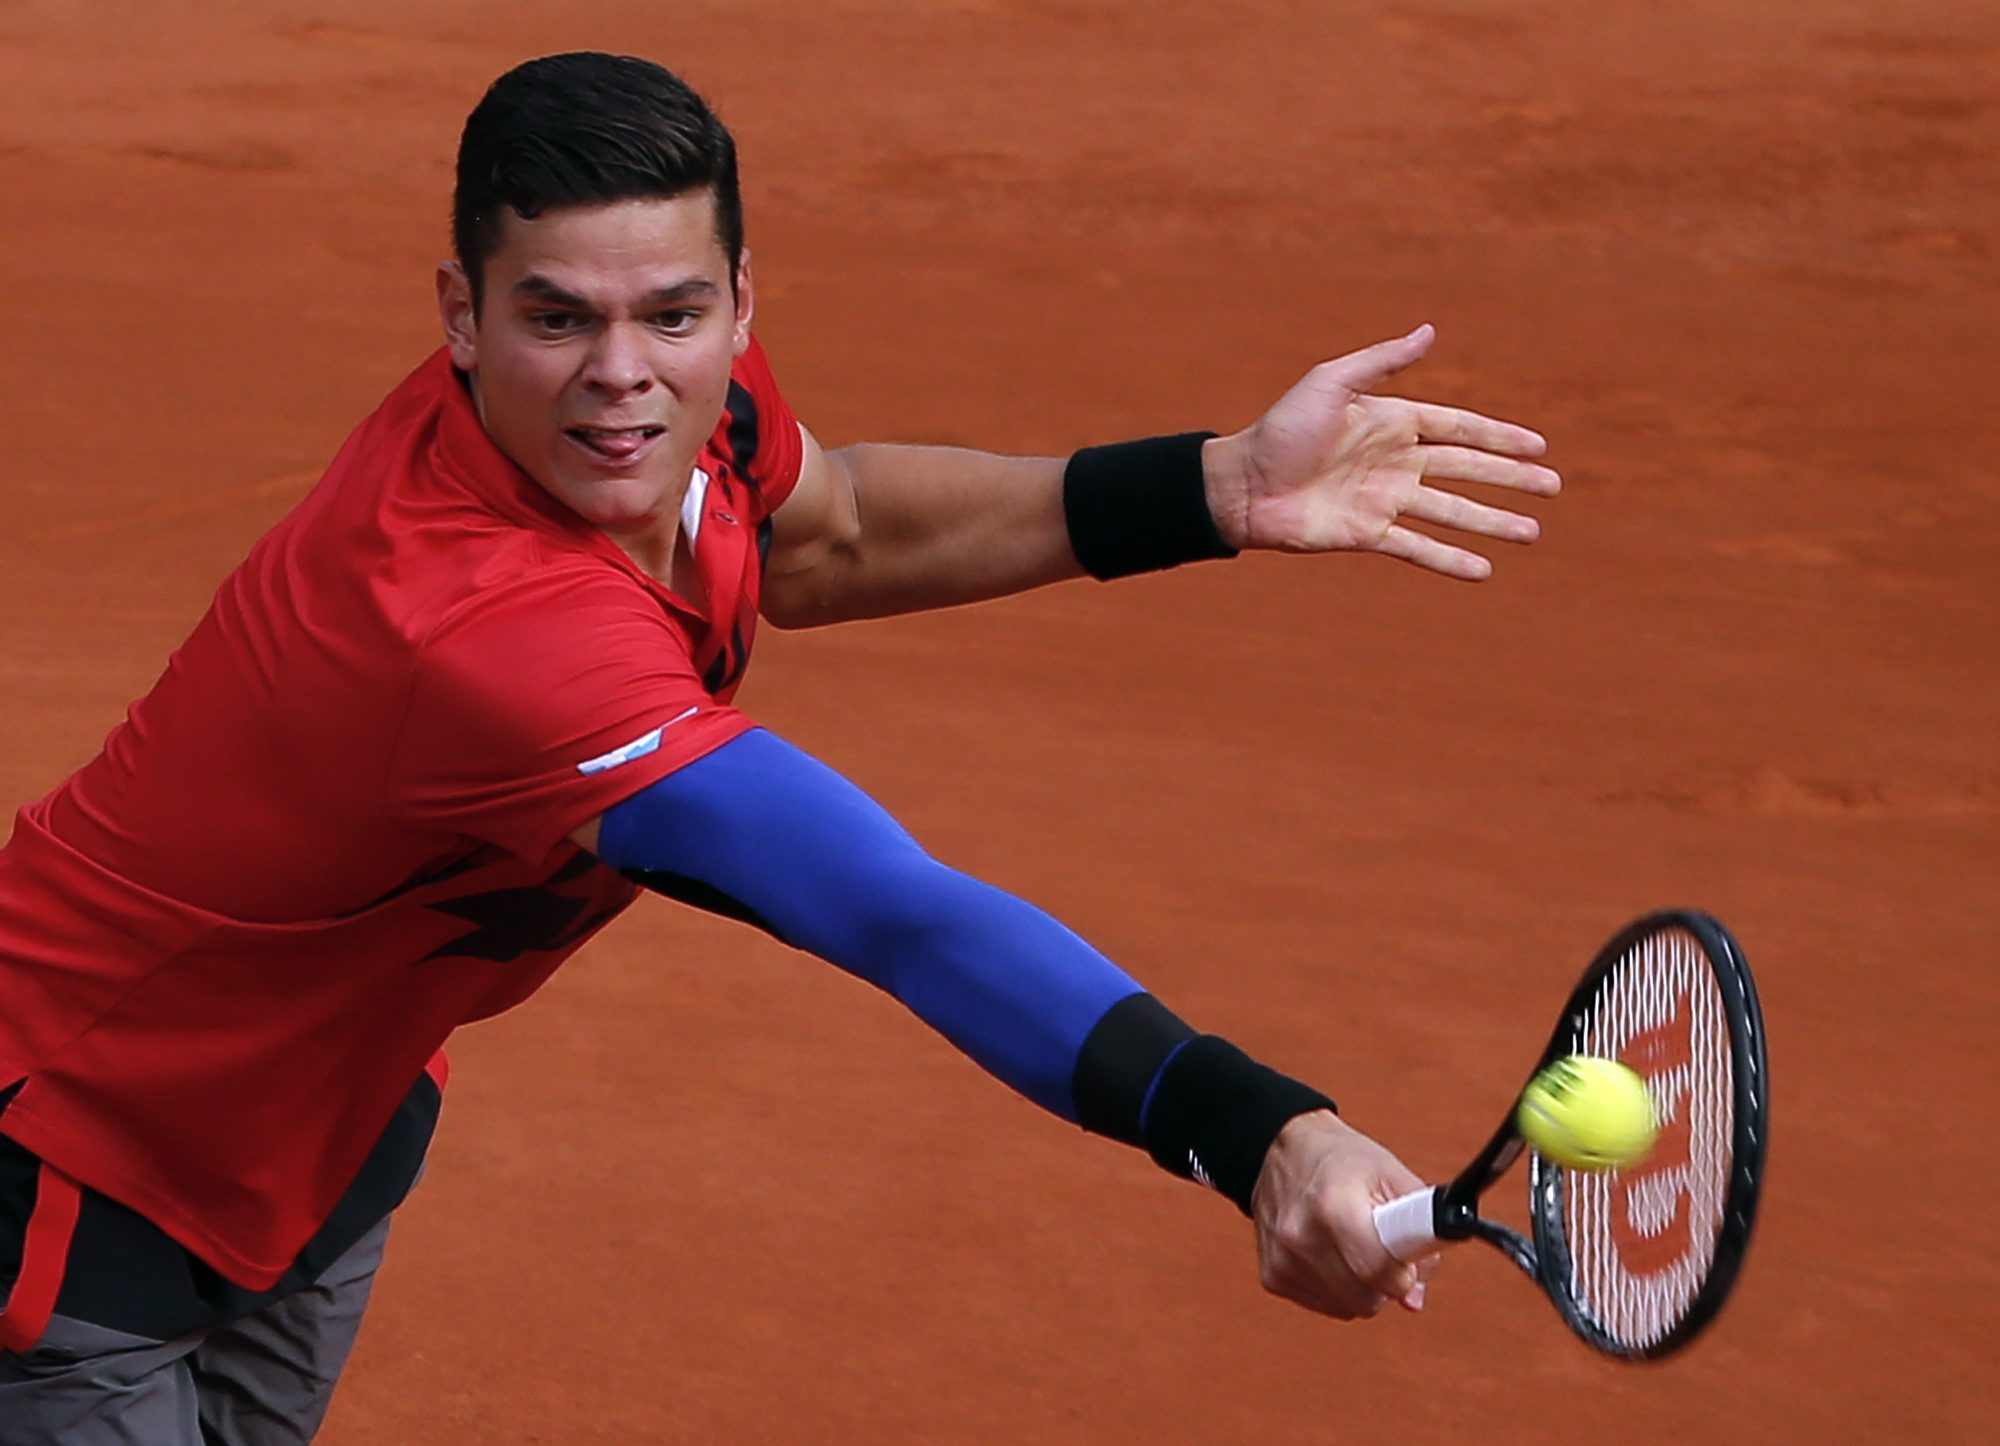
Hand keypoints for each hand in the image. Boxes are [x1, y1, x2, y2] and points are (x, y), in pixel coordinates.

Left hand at [1203, 325, 1560, 579]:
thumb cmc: (1281, 429)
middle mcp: (1395, 462)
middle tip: (1553, 488)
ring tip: (1532, 532)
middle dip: (1509, 479)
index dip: (1498, 438)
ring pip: (1451, 511)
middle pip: (1466, 470)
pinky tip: (1483, 570)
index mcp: (1391, 421)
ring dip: (1491, 522)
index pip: (1458, 428)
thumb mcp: (1331, 382)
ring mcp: (1384, 500)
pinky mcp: (1367, 533)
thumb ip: (1382, 362)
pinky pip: (1417, 547)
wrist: (1242, 484)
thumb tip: (1430, 330)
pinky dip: (1449, 559)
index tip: (1538, 447)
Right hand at [1251, 1109, 1438, 1319]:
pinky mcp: (1272, 1275)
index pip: (1379, 1271)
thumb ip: (1419, 1231)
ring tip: (1354, 1246)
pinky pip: (1327, 1305)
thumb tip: (1414, 1297)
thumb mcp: (1390, 1174)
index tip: (1407, 1260)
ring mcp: (1282, 1259)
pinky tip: (1331, 1254)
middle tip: (1382, 1247)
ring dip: (1362, 1286)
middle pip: (1367, 1298)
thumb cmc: (1341, 1160)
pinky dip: (1338, 1288)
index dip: (1404, 1273)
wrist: (1281, 1149)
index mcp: (1333, 1205)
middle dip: (1385, 1280)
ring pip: (1349, 1308)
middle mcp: (1300, 1236)